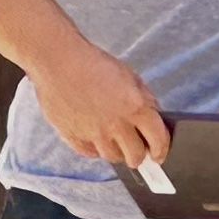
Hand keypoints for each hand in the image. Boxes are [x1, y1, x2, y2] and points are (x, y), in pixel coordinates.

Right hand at [27, 35, 168, 168]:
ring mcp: (94, 134)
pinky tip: (96, 137)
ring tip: (113, 140)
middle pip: (134, 156)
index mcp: (135, 107)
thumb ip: (145, 98)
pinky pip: (90, 153)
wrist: (58, 60)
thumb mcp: (130, 76)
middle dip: (138, 155)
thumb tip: (154, 117)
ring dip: (116, 152)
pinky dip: (95, 148)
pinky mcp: (73, 137)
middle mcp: (116, 125)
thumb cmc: (94, 63)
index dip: (160, 151)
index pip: (158, 140)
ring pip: (112, 157)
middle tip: (136, 150)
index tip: (158, 155)